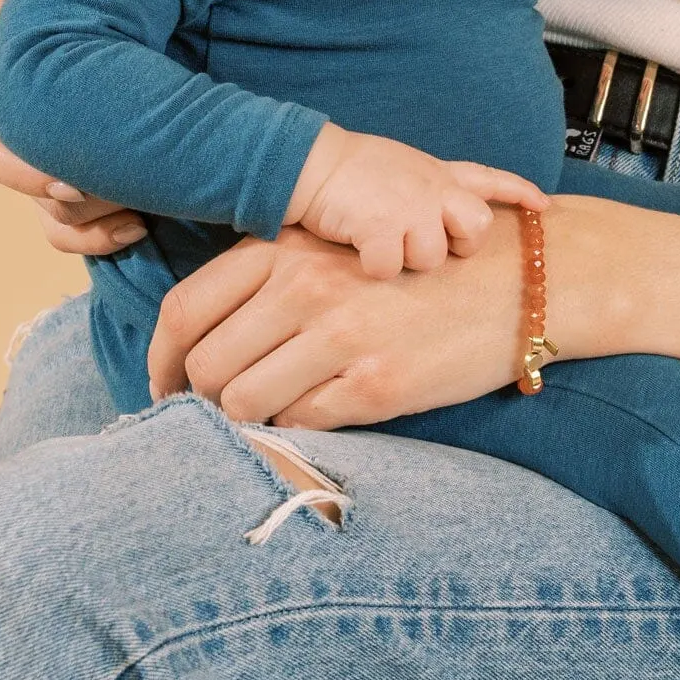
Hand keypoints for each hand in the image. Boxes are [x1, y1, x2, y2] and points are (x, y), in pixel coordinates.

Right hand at [0, 0, 146, 255]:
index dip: (23, 174)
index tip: (73, 184)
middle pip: (21, 188)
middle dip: (73, 203)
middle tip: (130, 202)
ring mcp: (31, 142)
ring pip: (47, 210)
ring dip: (92, 221)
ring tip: (144, 214)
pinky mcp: (67, 155)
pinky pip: (72, 215)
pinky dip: (101, 230)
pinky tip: (142, 225)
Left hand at [149, 223, 530, 425]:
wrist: (519, 280)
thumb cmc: (424, 264)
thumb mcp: (343, 247)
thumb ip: (276, 277)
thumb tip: (204, 341)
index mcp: (289, 248)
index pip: (186, 309)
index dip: (161, 358)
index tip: (163, 385)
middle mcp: (306, 287)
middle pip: (206, 364)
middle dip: (200, 399)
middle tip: (214, 414)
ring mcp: (340, 337)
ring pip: (244, 403)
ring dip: (244, 421)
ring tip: (264, 419)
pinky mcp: (375, 386)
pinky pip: (298, 425)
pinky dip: (293, 432)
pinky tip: (313, 417)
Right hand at [284, 123, 547, 279]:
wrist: (312, 163)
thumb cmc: (351, 171)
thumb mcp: (404, 168)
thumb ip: (432, 186)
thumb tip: (448, 207)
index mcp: (437, 174)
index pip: (488, 178)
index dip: (519, 192)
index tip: (543, 205)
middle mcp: (432, 189)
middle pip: (477, 228)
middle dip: (460, 245)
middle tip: (429, 245)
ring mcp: (409, 207)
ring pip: (432, 258)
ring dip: (406, 260)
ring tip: (380, 241)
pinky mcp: (382, 227)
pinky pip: (390, 268)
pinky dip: (373, 268)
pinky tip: (359, 251)